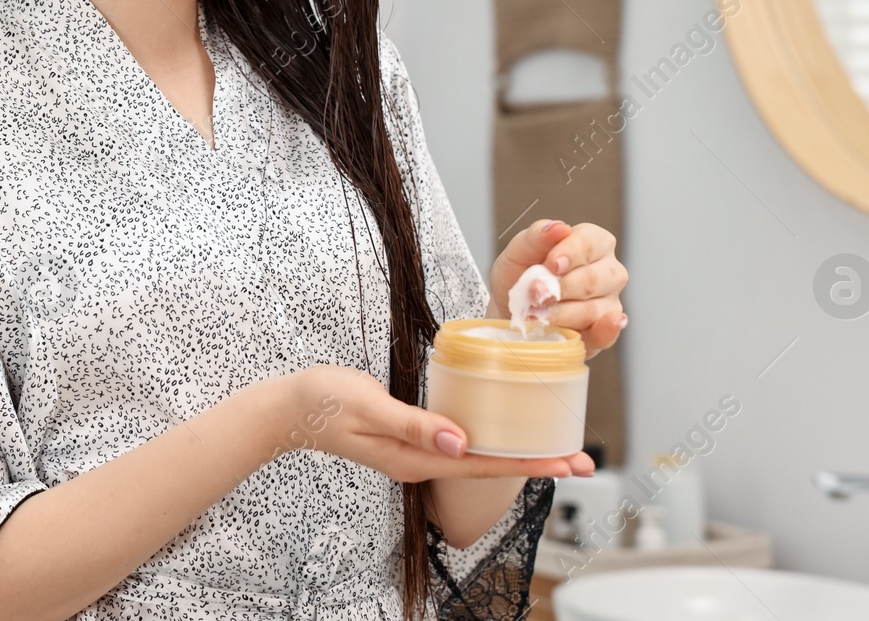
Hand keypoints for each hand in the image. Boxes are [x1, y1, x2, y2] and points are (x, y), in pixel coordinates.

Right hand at [273, 365, 593, 481]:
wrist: (285, 409)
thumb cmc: (322, 401)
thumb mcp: (368, 405)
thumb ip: (414, 424)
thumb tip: (460, 442)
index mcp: (415, 458)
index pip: (483, 466)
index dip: (528, 464)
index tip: (567, 462)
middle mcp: (421, 461)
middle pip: (489, 467)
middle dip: (537, 462)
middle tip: (583, 460)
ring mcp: (415, 452)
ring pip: (477, 457)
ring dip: (518, 452)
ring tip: (557, 447)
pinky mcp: (409, 437)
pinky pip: (459, 443)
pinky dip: (490, 439)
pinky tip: (504, 430)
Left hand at [488, 219, 627, 359]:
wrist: (509, 309)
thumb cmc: (519, 274)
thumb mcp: (519, 251)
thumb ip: (536, 236)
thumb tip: (558, 227)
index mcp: (594, 243)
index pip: (590, 242)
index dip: (570, 253)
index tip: (551, 264)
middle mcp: (609, 271)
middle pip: (592, 279)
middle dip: (559, 287)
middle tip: (534, 293)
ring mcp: (609, 303)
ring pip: (592, 309)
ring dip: (560, 313)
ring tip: (534, 314)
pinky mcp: (602, 333)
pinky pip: (607, 334)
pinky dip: (605, 332)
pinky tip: (602, 330)